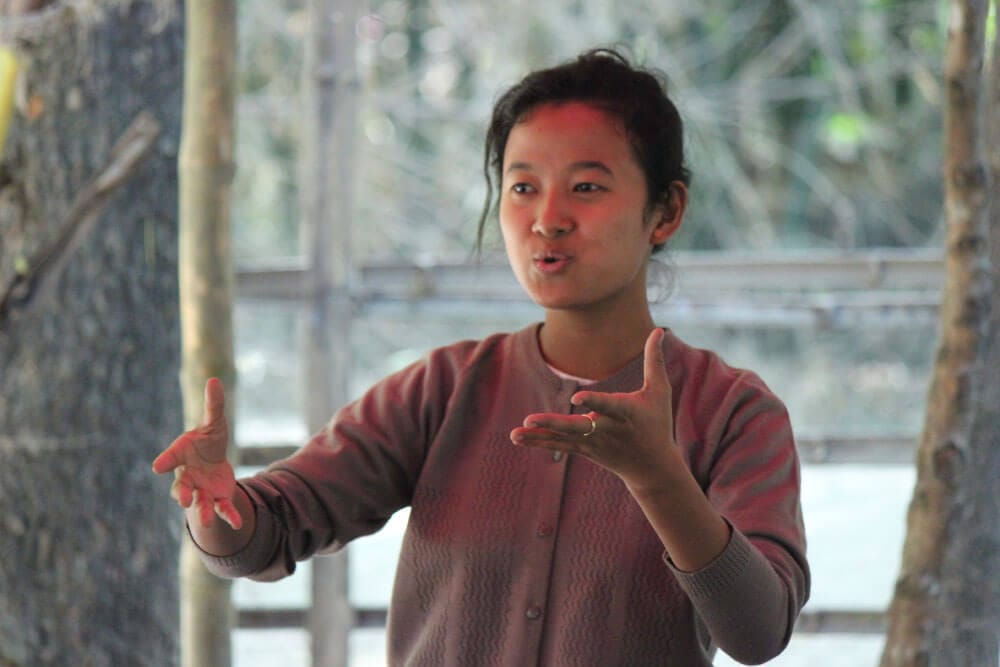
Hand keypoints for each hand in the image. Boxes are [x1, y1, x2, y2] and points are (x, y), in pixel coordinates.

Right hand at [152, 377, 241, 528]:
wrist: (215, 464)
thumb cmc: (208, 441)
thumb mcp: (213, 422)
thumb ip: (213, 405)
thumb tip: (214, 379)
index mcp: (182, 458)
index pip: (172, 459)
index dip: (165, 461)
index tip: (158, 467)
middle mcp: (189, 478)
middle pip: (182, 487)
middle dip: (182, 493)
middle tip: (183, 499)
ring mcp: (202, 491)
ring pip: (200, 503)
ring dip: (202, 511)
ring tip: (205, 519)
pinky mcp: (218, 499)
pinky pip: (222, 510)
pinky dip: (228, 516)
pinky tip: (237, 523)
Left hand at [510, 328, 678, 490]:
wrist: (653, 468)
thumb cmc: (657, 422)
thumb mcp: (660, 391)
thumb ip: (654, 360)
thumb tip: (658, 330)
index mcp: (627, 413)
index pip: (609, 405)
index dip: (594, 401)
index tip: (577, 398)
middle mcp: (608, 429)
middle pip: (578, 427)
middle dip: (554, 424)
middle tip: (530, 418)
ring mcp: (594, 442)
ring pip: (563, 438)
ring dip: (538, 436)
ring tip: (515, 433)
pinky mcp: (584, 449)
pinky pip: (559, 445)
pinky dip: (538, 441)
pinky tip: (517, 437)